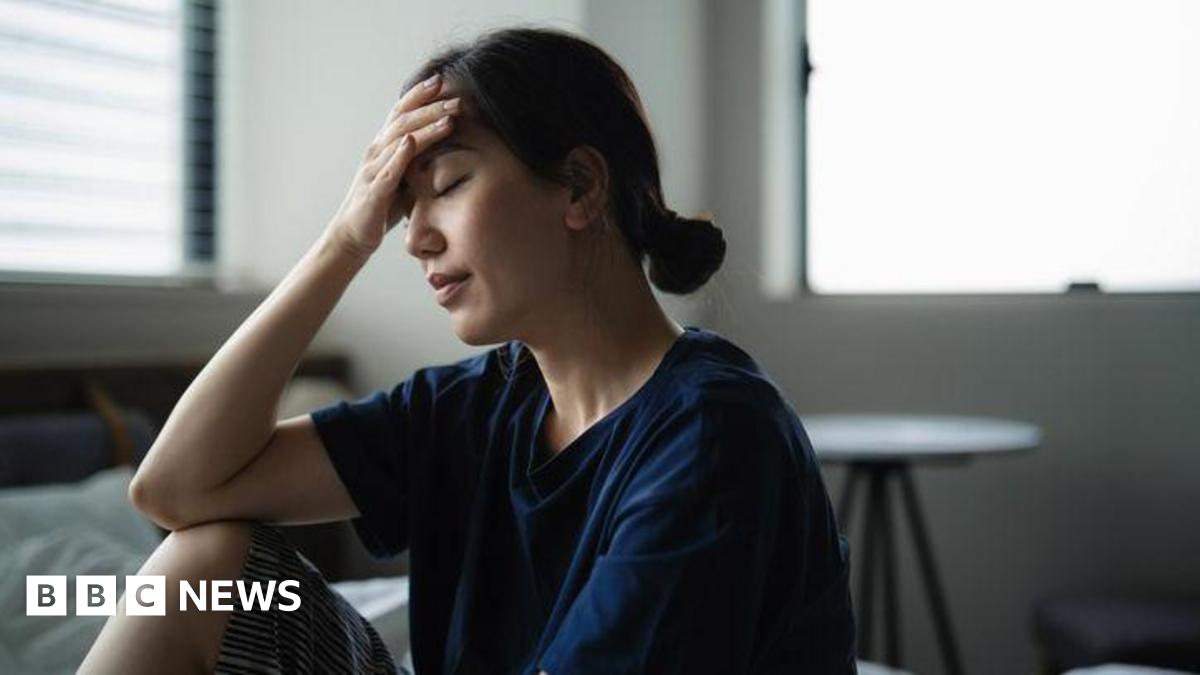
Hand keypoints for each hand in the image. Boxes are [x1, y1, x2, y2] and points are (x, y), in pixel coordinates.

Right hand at [326, 73, 460, 259]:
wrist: (353, 235)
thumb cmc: (382, 205)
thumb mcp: (404, 176)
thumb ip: (417, 158)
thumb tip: (447, 145)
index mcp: (384, 145)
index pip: (401, 112)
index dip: (419, 94)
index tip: (442, 79)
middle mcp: (376, 151)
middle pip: (404, 120)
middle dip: (431, 107)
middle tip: (458, 98)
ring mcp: (373, 169)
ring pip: (399, 141)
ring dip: (425, 127)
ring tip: (449, 117)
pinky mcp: (373, 192)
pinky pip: (387, 171)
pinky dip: (400, 155)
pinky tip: (412, 142)